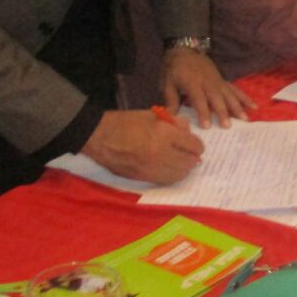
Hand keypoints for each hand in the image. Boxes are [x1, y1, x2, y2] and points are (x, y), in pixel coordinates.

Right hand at [81, 110, 203, 183]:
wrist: (99, 137)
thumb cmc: (125, 122)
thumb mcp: (151, 115)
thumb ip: (173, 123)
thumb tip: (188, 131)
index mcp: (163, 134)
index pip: (194, 145)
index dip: (197, 144)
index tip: (194, 144)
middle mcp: (160, 153)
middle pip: (190, 162)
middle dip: (192, 157)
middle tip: (189, 152)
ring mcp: (152, 168)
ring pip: (181, 174)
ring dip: (184, 167)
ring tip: (180, 160)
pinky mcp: (143, 178)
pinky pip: (167, 180)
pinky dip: (173, 175)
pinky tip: (169, 167)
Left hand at [160, 48, 253, 128]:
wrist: (185, 50)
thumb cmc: (174, 69)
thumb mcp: (167, 83)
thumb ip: (171, 100)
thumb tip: (170, 117)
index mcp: (192, 83)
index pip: (199, 99)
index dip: (203, 112)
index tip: (207, 126)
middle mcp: (208, 83)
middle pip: (217, 98)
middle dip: (223, 112)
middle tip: (228, 126)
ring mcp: (218, 81)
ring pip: (229, 94)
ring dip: (238, 106)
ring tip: (245, 118)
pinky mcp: (223, 81)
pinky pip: (235, 89)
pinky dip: (245, 98)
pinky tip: (254, 106)